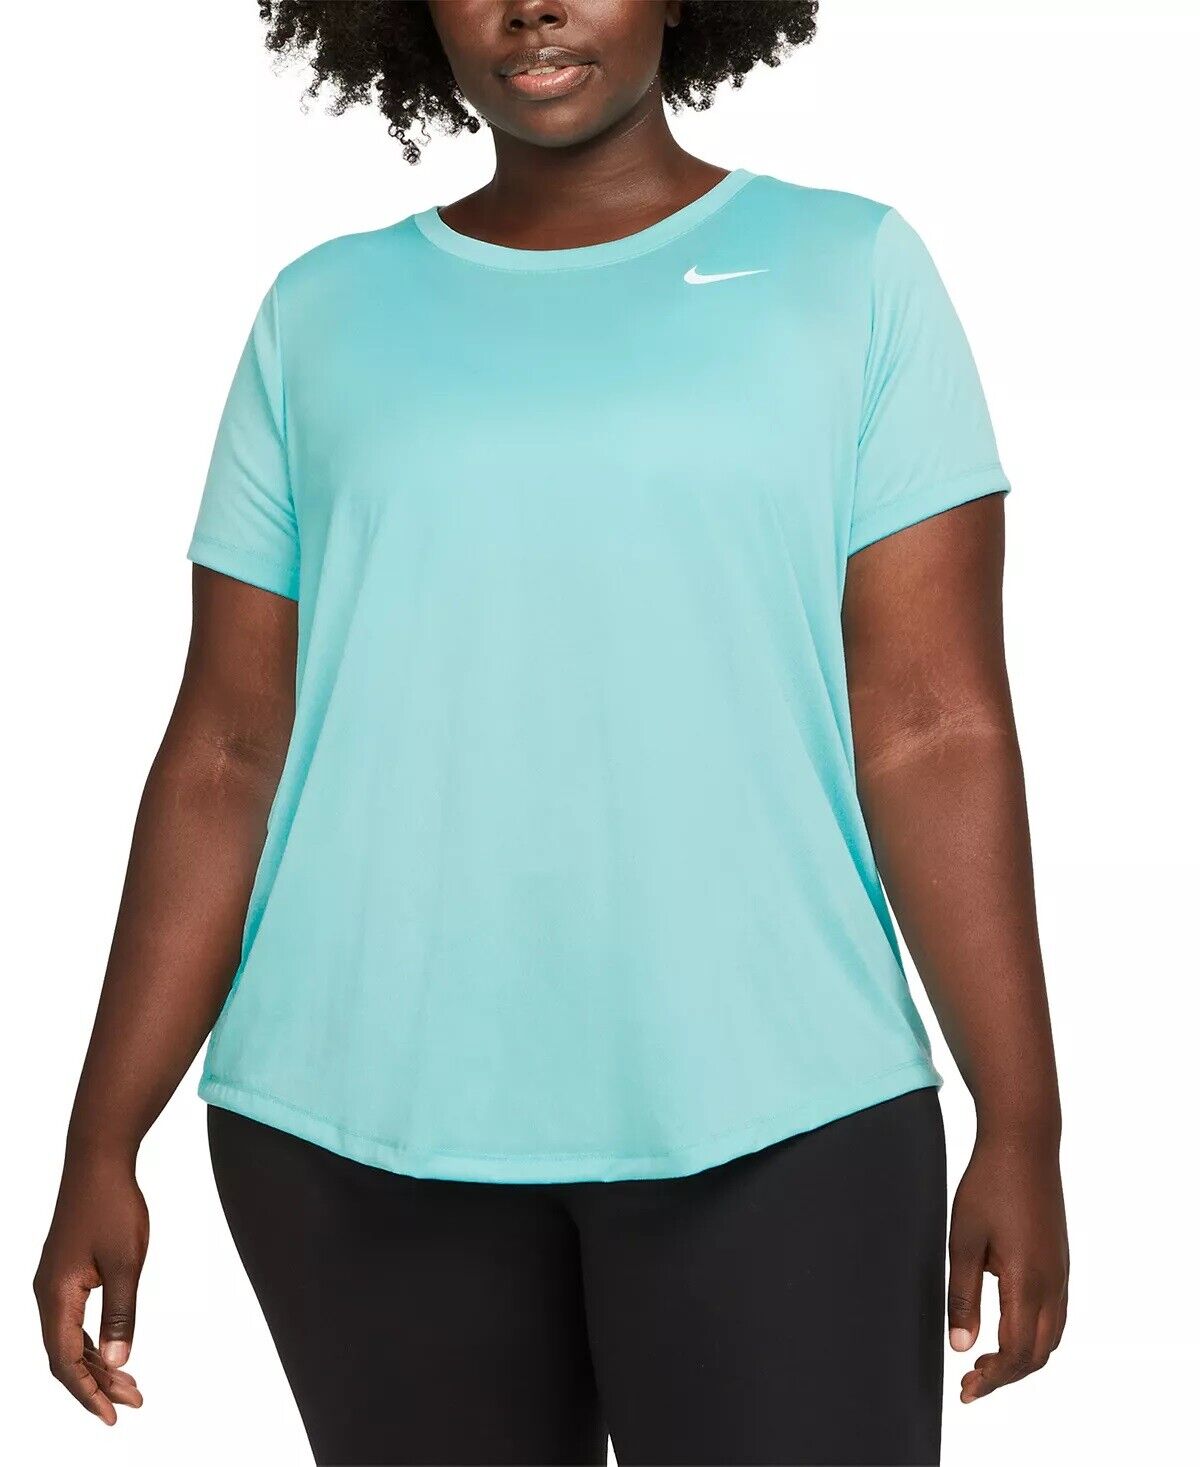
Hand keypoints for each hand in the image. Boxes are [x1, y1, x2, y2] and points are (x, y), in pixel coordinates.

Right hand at [34, 1151, 148, 1423]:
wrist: (99, 1161)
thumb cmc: (113, 1207)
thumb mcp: (126, 1264)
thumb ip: (120, 1315)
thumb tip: (116, 1362)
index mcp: (55, 1296)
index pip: (64, 1361)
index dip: (87, 1393)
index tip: (112, 1417)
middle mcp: (46, 1294)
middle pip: (65, 1356)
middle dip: (97, 1384)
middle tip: (134, 1401)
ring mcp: (53, 1283)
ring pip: (68, 1339)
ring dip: (97, 1363)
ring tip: (131, 1384)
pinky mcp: (64, 1272)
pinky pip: (72, 1320)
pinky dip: (92, 1341)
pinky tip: (113, 1350)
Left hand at [947, 1127, 1067, 1402]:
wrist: (1024, 1143)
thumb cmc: (988, 1186)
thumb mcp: (963, 1240)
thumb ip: (963, 1296)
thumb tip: (961, 1347)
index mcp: (1028, 1281)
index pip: (1017, 1353)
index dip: (992, 1379)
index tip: (965, 1390)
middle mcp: (1052, 1283)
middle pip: (1038, 1354)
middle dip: (1006, 1376)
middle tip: (970, 1383)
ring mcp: (1060, 1272)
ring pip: (1051, 1337)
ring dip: (1022, 1358)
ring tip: (987, 1363)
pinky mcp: (1059, 1260)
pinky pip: (1055, 1315)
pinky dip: (1034, 1336)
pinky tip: (1007, 1329)